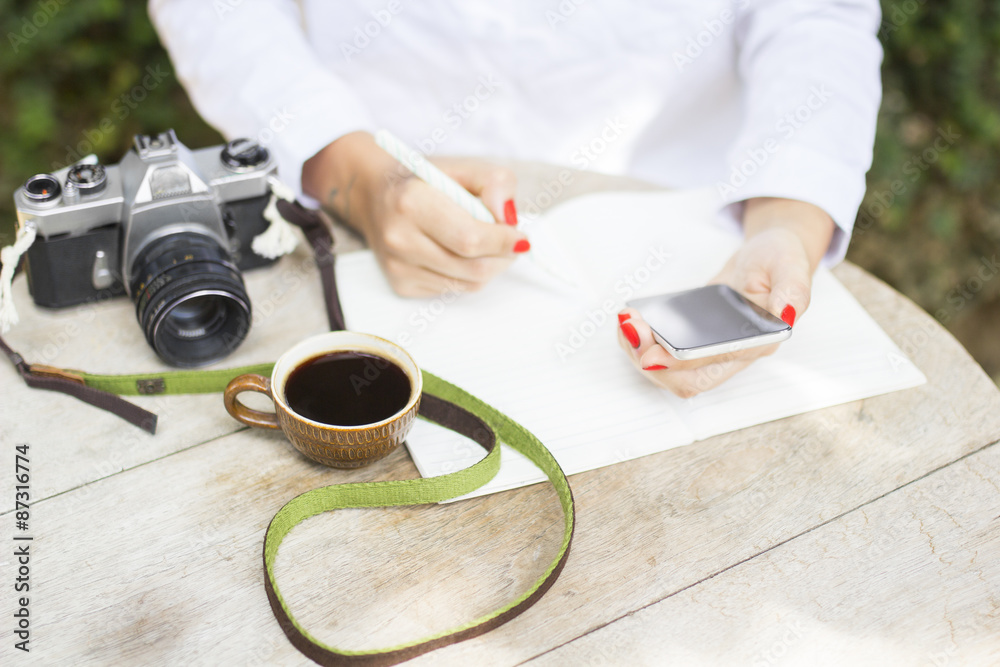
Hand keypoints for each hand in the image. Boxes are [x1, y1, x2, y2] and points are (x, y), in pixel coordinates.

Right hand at [302, 131, 528, 296]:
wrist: (374, 195)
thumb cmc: (424, 181)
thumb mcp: (463, 167)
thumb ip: (495, 183)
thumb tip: (509, 219)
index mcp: (412, 201)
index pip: (471, 238)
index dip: (504, 241)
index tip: (521, 236)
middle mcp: (400, 237)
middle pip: (474, 267)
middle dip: (503, 257)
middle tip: (511, 243)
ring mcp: (398, 266)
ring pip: (468, 284)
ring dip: (489, 267)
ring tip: (485, 245)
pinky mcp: (400, 285)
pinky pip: (452, 289)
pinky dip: (466, 275)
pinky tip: (456, 253)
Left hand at [617, 198, 833, 397]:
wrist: (769, 256)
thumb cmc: (780, 260)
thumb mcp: (791, 263)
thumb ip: (793, 288)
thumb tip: (787, 313)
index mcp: (758, 343)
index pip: (713, 367)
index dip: (679, 365)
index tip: (650, 353)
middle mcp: (733, 355)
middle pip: (684, 380)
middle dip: (649, 359)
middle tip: (631, 326)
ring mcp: (711, 352)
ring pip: (668, 373)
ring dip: (639, 353)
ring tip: (627, 321)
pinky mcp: (693, 342)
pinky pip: (662, 356)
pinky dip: (639, 343)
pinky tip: (630, 319)